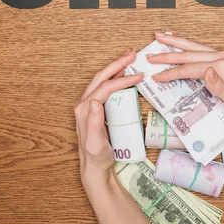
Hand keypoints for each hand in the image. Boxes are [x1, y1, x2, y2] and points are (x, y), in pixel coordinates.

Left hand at [74, 52, 142, 190]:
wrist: (95, 168)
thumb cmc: (97, 157)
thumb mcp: (95, 143)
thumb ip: (93, 123)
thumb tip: (93, 102)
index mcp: (85, 110)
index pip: (105, 87)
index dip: (122, 79)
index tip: (139, 76)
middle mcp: (84, 105)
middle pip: (101, 78)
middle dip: (117, 64)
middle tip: (132, 55)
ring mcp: (89, 106)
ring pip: (102, 81)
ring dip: (115, 69)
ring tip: (130, 61)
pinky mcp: (95, 110)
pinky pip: (105, 89)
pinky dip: (115, 79)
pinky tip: (124, 76)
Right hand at [148, 33, 223, 123]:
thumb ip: (220, 86)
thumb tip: (206, 72)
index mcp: (223, 66)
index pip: (191, 68)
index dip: (172, 73)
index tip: (157, 77)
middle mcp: (223, 57)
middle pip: (189, 54)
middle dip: (168, 54)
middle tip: (150, 56)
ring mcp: (223, 57)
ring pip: (194, 47)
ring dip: (176, 43)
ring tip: (160, 36)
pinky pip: (200, 50)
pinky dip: (187, 46)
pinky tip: (180, 45)